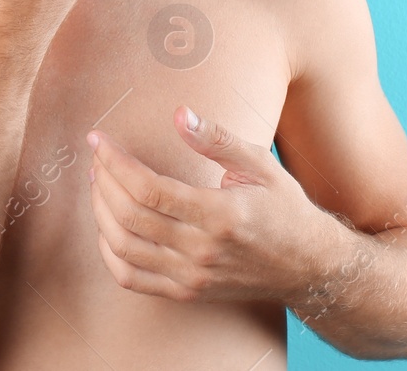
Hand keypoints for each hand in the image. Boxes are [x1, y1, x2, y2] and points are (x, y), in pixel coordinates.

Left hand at [86, 106, 350, 304]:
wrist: (308, 266)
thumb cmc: (284, 208)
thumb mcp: (260, 164)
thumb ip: (217, 139)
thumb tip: (179, 113)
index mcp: (220, 214)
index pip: (149, 188)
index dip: (116, 162)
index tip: (98, 140)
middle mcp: (202, 250)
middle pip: (131, 216)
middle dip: (103, 181)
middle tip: (97, 158)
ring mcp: (193, 276)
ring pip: (124, 248)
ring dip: (101, 213)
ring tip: (98, 184)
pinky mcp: (187, 292)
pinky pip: (132, 278)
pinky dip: (109, 253)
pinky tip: (106, 227)